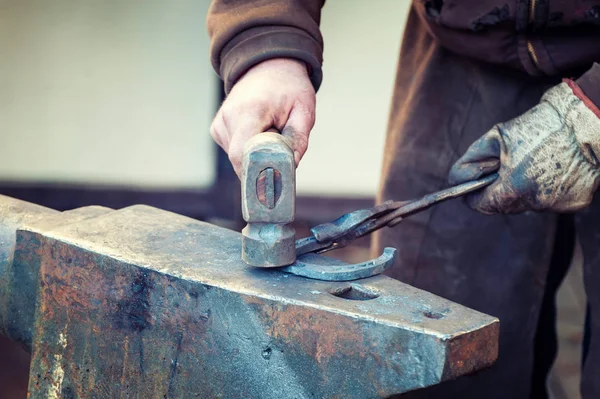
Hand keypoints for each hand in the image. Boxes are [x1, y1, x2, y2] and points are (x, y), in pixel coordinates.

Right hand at [210, 58, 315, 177]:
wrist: (268, 65)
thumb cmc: (289, 88)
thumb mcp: (304, 110)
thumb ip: (298, 140)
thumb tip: (290, 167)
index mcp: (250, 112)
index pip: (241, 154)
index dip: (255, 172)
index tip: (271, 180)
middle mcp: (229, 117)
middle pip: (239, 159)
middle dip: (260, 164)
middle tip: (279, 148)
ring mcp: (220, 123)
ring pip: (237, 158)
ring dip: (255, 155)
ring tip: (269, 131)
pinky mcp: (217, 128)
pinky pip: (233, 151)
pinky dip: (248, 149)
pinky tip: (258, 131)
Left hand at [449, 82, 599, 213]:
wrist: (587, 121)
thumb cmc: (540, 126)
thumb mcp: (497, 137)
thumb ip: (472, 160)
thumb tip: (457, 178)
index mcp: (513, 189)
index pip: (482, 205)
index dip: (474, 195)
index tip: (473, 187)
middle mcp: (535, 202)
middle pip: (505, 206)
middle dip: (500, 190)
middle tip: (506, 169)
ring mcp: (557, 205)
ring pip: (529, 203)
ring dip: (524, 190)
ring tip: (533, 165)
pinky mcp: (575, 204)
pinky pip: (552, 201)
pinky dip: (548, 189)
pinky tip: (553, 169)